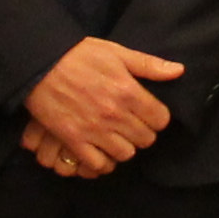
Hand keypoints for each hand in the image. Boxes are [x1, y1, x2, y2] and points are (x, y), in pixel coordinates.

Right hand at [31, 35, 184, 174]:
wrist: (39, 64)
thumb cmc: (78, 55)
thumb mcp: (116, 52)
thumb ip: (148, 65)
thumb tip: (179, 71)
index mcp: (128, 92)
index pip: (161, 119)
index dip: (157, 117)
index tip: (148, 113)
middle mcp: (114, 115)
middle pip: (145, 139)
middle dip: (142, 132)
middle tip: (132, 124)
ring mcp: (94, 130)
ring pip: (125, 154)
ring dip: (124, 147)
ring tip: (117, 137)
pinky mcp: (74, 141)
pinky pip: (98, 164)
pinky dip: (102, 161)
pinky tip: (100, 150)